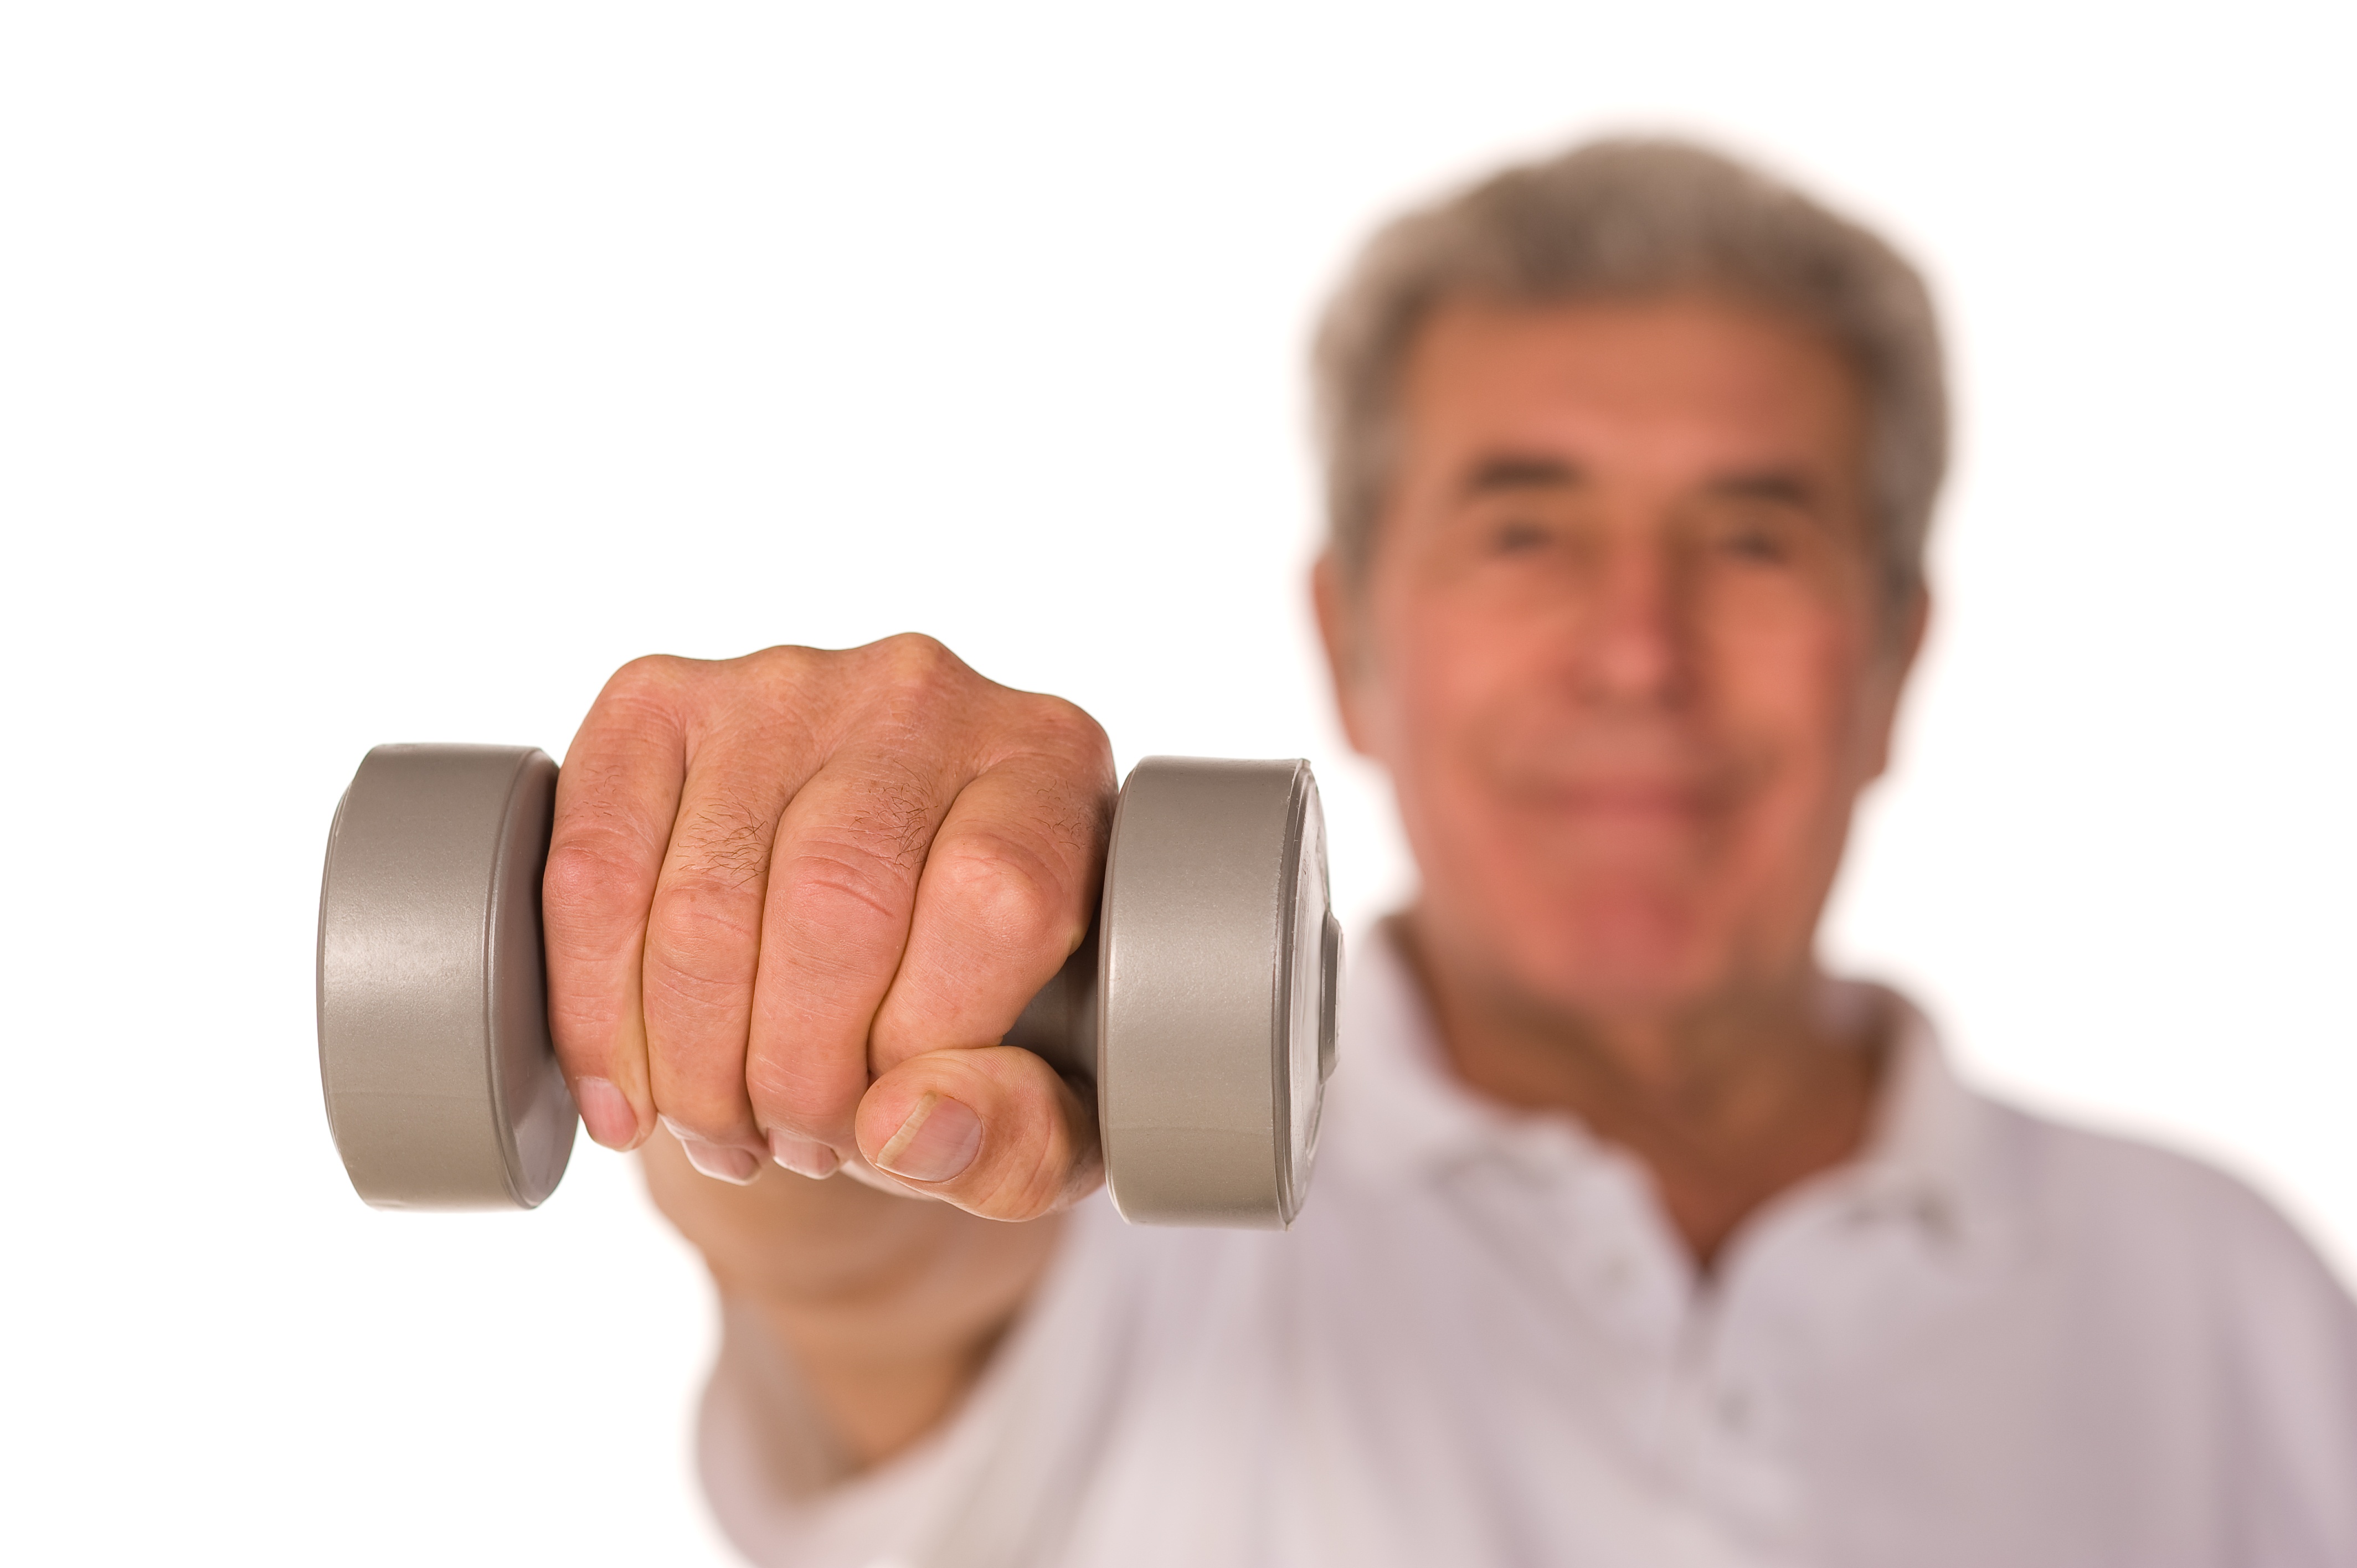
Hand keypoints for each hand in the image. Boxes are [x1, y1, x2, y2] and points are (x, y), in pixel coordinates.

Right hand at [542, 634, 1114, 1220]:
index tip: (893, 1124)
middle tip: (799, 1146)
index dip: (928, 1041)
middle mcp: (923, 692)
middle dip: (796, 1075)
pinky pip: (595, 865)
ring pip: (704, 901)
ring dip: (693, 1065)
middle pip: (838, 901)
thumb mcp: (1059, 1106)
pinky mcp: (658, 705)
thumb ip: (1021, 1133)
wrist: (874, 946)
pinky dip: (593, 1008)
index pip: (994, 896)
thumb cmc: (989, 1021)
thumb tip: (906, 1126)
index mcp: (1051, 762)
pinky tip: (625, 1096)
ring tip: (726, 1133)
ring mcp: (781, 686)